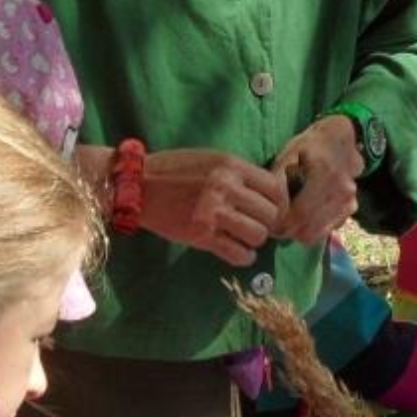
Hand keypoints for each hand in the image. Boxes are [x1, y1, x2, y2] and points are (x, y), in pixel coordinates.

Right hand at [135, 149, 288, 265]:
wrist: (137, 186)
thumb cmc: (175, 170)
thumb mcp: (212, 159)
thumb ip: (240, 174)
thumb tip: (271, 194)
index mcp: (232, 166)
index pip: (276, 188)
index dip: (279, 203)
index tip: (273, 210)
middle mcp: (226, 188)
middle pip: (271, 214)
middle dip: (269, 223)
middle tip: (258, 225)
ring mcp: (214, 213)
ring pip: (258, 235)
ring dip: (255, 240)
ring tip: (244, 237)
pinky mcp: (201, 236)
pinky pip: (238, 254)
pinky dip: (243, 256)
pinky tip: (237, 251)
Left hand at [273, 115, 361, 244]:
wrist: (340, 139)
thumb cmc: (309, 146)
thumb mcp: (288, 157)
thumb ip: (278, 182)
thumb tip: (268, 210)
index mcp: (324, 174)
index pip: (300, 215)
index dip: (281, 225)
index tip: (268, 223)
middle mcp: (341, 191)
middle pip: (307, 231)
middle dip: (289, 231)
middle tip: (276, 224)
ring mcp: (349, 201)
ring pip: (317, 233)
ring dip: (301, 231)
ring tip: (289, 219)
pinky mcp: (351, 208)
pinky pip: (328, 229)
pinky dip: (315, 227)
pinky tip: (306, 214)